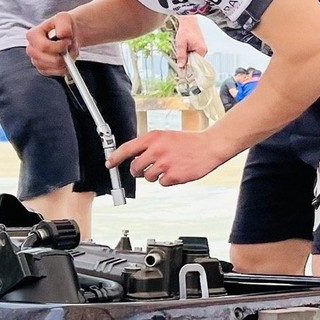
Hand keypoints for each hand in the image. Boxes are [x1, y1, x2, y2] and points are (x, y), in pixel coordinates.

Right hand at [27, 13, 76, 74]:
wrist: (67, 35)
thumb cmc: (63, 26)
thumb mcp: (64, 19)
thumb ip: (63, 25)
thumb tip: (61, 34)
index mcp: (32, 35)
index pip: (44, 47)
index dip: (58, 46)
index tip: (67, 41)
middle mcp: (31, 49)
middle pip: (47, 59)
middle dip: (62, 56)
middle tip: (69, 48)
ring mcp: (36, 60)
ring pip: (51, 67)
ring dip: (64, 61)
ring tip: (68, 52)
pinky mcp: (43, 69)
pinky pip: (54, 73)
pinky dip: (63, 68)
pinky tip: (66, 60)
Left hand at [111, 129, 227, 187]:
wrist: (209, 147)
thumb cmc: (187, 142)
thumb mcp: (165, 136)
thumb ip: (149, 145)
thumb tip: (133, 157)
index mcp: (153, 137)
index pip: (127, 149)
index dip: (115, 158)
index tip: (110, 164)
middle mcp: (156, 150)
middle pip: (135, 168)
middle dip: (138, 171)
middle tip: (146, 168)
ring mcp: (164, 163)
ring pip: (148, 177)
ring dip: (155, 175)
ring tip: (168, 166)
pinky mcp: (173, 175)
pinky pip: (162, 183)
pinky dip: (167, 180)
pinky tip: (176, 171)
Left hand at [173, 15, 207, 68]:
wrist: (188, 20)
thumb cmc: (185, 30)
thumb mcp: (181, 44)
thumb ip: (181, 56)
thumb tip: (181, 66)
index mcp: (201, 51)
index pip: (196, 65)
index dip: (188, 67)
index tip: (182, 69)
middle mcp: (204, 50)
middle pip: (195, 61)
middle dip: (187, 61)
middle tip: (179, 59)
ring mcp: (202, 48)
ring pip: (194, 57)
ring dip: (187, 56)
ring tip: (182, 50)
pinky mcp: (200, 45)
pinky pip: (194, 53)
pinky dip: (189, 52)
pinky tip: (184, 48)